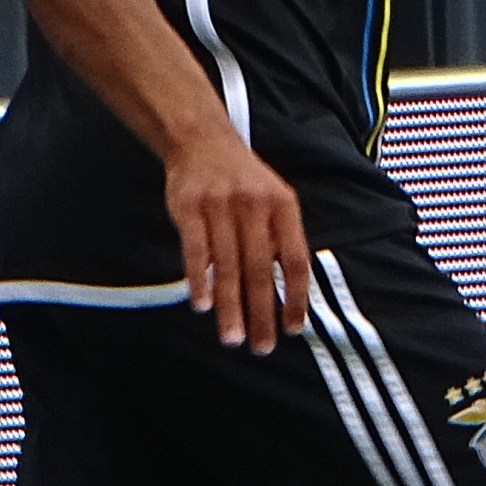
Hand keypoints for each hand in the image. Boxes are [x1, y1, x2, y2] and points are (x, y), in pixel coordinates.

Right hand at [166, 124, 311, 352]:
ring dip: (230, 307)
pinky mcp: (189, 207)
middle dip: (262, 313)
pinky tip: (202, 305)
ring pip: (228, 266)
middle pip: (260, 269)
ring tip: (232, 338)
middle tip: (262, 346)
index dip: (296, 297)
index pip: (295, 260)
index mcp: (283, 206)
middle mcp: (255, 206)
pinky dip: (200, 280)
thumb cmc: (242, 180)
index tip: (292, 328)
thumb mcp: (274, 199)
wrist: (201, 139)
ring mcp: (220, 206)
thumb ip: (281, 240)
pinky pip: (196, 250)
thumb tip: (289, 295)